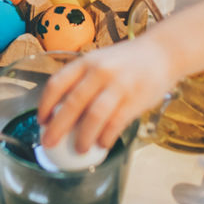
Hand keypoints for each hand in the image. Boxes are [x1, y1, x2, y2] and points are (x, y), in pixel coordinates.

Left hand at [36, 40, 175, 151]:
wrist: (162, 53)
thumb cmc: (125, 62)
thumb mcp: (99, 61)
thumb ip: (82, 81)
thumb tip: (61, 112)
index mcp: (85, 62)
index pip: (57, 83)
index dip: (45, 104)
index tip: (41, 121)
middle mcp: (99, 72)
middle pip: (72, 103)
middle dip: (57, 127)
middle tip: (49, 143)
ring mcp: (118, 85)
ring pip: (94, 116)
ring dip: (83, 137)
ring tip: (79, 149)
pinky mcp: (135, 99)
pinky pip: (116, 123)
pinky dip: (106, 137)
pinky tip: (102, 145)